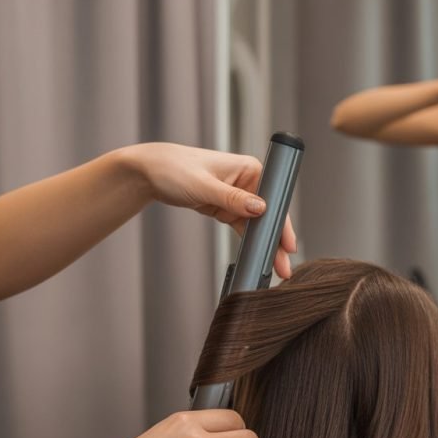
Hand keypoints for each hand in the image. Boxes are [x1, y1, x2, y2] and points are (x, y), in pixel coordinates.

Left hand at [120, 142, 296, 278]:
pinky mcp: (226, 208)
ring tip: (273, 268)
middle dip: (276, 241)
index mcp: (250, 169)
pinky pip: (243, 228)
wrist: (149, 173)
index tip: (288, 246)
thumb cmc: (174, 169)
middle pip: (269, 215)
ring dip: (264, 245)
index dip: (283, 224)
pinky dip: (249, 242)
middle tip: (283, 267)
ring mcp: (237, 196)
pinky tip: (255, 257)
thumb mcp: (204, 185)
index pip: (275, 199)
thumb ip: (232, 198)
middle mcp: (248, 182)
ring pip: (257, 225)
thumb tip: (260, 208)